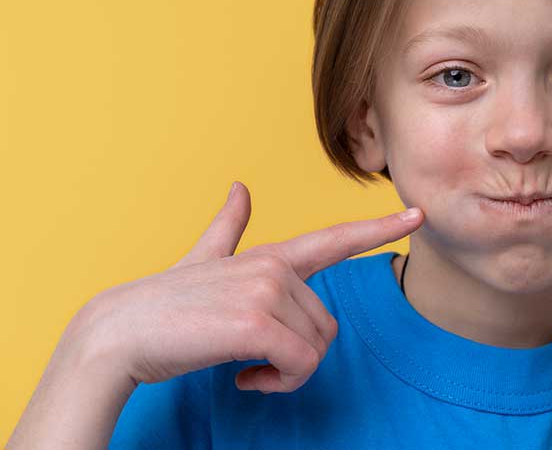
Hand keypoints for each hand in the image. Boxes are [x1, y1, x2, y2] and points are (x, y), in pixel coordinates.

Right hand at [74, 181, 423, 393]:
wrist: (115, 335)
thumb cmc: (163, 306)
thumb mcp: (202, 261)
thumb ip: (228, 228)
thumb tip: (240, 187)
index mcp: (270, 257)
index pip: (334, 238)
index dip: (378, 227)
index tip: (417, 214)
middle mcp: (275, 267)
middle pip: (326, 326)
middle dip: (297, 356)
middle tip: (255, 363)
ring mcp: (267, 291)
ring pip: (315, 350)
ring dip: (285, 373)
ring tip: (246, 367)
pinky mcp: (256, 323)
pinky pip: (299, 365)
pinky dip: (277, 384)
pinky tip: (244, 378)